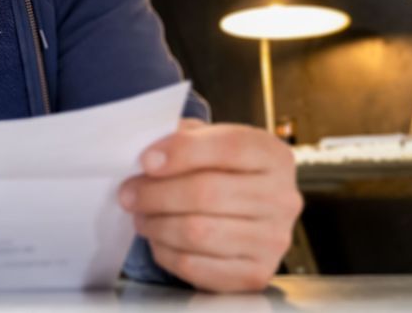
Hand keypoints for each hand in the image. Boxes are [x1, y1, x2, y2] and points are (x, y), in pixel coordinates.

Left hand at [118, 119, 301, 292]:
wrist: (248, 214)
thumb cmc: (222, 172)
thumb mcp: (209, 141)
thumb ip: (182, 137)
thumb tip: (148, 154)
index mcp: (272, 156)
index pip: (228, 147)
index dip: (181, 153)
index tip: (145, 161)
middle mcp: (282, 198)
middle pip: (208, 192)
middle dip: (156, 193)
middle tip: (128, 193)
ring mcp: (273, 240)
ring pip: (198, 231)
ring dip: (157, 224)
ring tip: (141, 216)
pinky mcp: (256, 274)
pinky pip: (197, 266)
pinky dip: (166, 253)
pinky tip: (158, 239)